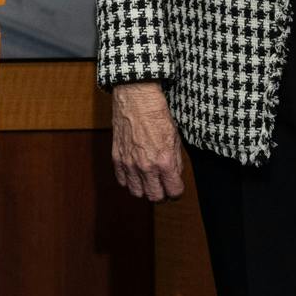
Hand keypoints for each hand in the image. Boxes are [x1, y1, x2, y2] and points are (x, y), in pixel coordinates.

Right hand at [109, 82, 187, 201]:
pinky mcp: (117, 158)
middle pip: (155, 197)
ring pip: (137, 193)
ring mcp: (129, 163)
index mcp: (164, 161)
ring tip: (149, 181)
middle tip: (164, 186)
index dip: (178, 191)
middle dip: (162, 194)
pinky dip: (130, 181)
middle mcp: (146, 166)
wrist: (135, 98)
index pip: (174, 192)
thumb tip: (174, 176)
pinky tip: (136, 174)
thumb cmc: (156, 114)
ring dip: (145, 190)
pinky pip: (122, 181)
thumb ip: (176, 161)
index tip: (177, 187)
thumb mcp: (175, 137)